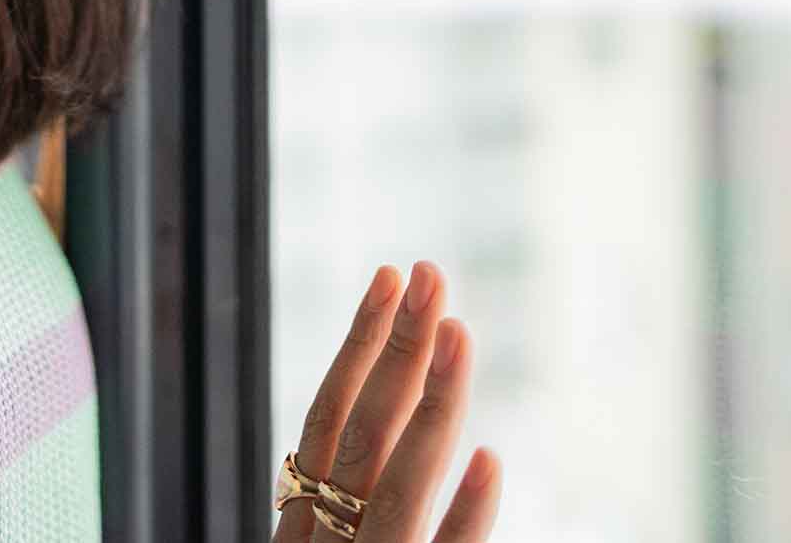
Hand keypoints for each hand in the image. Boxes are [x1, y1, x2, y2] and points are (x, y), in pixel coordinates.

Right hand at [272, 261, 501, 541]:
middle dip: (398, 348)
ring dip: (432, 405)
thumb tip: (370, 469)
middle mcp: (327, 542)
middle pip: (361, 434)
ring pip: (398, 487)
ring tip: (458, 332)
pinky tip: (488, 460)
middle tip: (428, 275)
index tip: (387, 278)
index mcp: (302, 526)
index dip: (358, 345)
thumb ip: (335, 521)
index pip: (327, 419)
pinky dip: (465, 515)